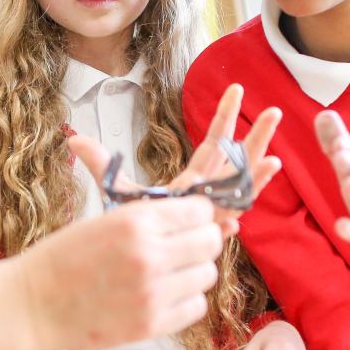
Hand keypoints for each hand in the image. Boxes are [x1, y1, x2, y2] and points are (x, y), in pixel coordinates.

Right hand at [16, 196, 221, 349]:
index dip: (196, 214)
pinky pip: (196, 306)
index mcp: (135, 222)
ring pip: (207, 275)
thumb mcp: (105, 220)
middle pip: (210, 242)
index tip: (187, 221)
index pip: (199, 210)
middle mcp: (148, 256)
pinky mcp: (151, 325)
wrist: (31, 304)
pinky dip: (186, 300)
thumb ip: (150, 217)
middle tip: (182, 247)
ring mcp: (152, 293)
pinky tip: (163, 295)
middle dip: (201, 241)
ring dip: (193, 272)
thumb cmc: (64, 257)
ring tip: (168, 273)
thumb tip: (199, 214)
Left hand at [71, 83, 282, 237]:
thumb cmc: (133, 226)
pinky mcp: (216, 223)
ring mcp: (215, 208)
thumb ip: (100, 164)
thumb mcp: (118, 189)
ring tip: (276, 138)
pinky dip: (253, 183)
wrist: (137, 259)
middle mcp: (208, 191)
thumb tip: (73, 139)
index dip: (224, 117)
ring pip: (243, 178)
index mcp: (191, 179)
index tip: (236, 90)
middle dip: (255, 134)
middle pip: (235, 157)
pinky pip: (239, 201)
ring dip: (260, 156)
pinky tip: (270, 167)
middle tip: (275, 111)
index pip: (212, 142)